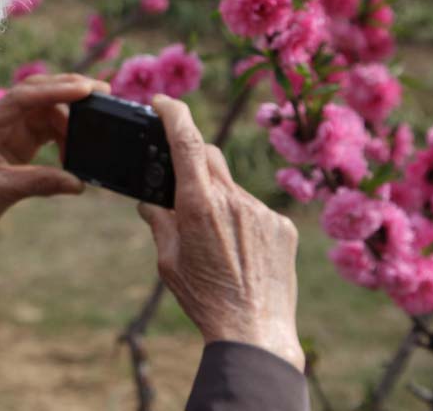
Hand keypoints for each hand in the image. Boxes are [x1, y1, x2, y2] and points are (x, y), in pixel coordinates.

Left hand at [0, 74, 108, 243]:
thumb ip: (38, 184)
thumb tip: (78, 183)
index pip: (24, 96)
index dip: (56, 90)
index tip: (86, 90)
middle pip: (38, 93)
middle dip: (69, 90)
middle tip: (103, 93)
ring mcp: (8, 130)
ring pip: (45, 110)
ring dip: (69, 120)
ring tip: (86, 140)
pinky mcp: (17, 143)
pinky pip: (46, 129)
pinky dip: (63, 136)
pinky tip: (74, 152)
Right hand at [138, 95, 303, 372]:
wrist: (254, 331)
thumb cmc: (204, 298)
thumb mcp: (168, 260)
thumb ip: (158, 222)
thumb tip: (149, 203)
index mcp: (198, 203)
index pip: (185, 140)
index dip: (173, 113)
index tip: (162, 102)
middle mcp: (233, 198)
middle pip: (209, 156)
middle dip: (191, 157)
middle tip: (179, 180)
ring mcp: (262, 211)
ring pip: (232, 186)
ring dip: (217, 196)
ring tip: (213, 237)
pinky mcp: (283, 226)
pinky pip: (256, 209)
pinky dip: (242, 217)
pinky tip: (239, 250)